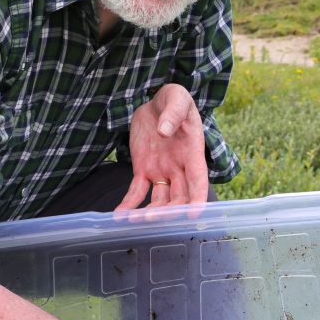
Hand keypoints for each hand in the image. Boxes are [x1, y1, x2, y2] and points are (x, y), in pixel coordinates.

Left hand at [116, 83, 208, 210]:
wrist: (155, 104)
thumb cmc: (174, 100)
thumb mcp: (177, 98)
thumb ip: (173, 112)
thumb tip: (164, 130)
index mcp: (192, 153)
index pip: (199, 180)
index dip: (198, 198)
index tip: (193, 214)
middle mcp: (179, 168)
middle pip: (179, 196)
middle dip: (169, 210)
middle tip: (154, 218)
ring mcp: (161, 171)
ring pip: (159, 199)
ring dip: (150, 213)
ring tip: (135, 221)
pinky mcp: (143, 170)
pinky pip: (137, 191)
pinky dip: (129, 205)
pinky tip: (120, 216)